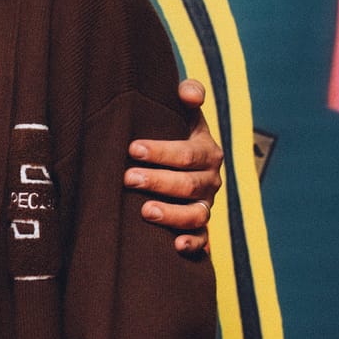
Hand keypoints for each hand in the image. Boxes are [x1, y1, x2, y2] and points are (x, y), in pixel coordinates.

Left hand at [128, 78, 220, 256]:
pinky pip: (203, 240)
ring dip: (172, 214)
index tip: (132, 148)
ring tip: (146, 211)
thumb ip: (188, 95)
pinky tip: (175, 246)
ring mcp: (206, 205)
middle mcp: (210, 180)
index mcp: (207, 151)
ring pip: (196, 214)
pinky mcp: (200, 227)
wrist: (181, 163)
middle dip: (158, 181)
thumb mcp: (183, 113)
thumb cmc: (174, 133)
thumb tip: (189, 92)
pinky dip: (192, 244)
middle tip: (128, 178)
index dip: (161, 151)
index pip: (188, 153)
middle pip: (188, 184)